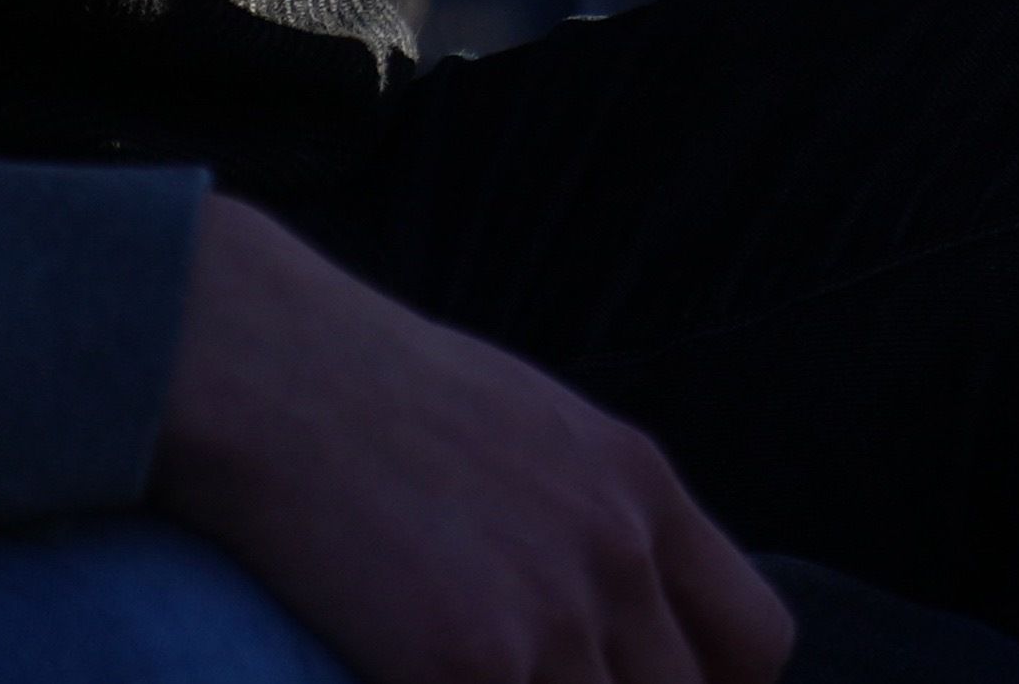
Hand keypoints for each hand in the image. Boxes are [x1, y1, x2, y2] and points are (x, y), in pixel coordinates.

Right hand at [152, 193, 791, 683]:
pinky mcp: (470, 664)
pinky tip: (411, 683)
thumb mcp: (524, 421)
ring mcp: (550, 614)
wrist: (262, 367)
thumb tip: (606, 609)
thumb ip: (587, 510)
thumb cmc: (369, 388)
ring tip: (481, 673)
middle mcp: (617, 550)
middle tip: (541, 680)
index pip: (756, 641)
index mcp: (639, 484)